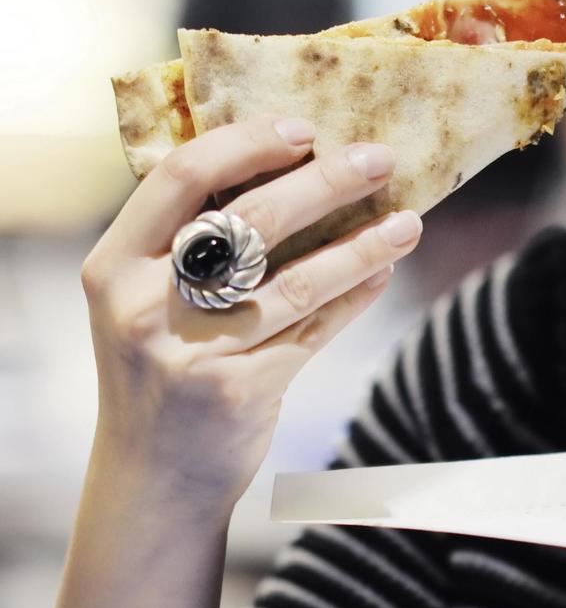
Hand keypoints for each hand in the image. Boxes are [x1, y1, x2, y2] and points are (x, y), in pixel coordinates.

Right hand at [82, 115, 423, 504]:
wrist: (151, 478)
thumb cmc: (159, 366)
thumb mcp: (141, 298)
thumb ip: (185, 240)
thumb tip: (284, 164)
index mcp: (114, 265)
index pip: (182, 177)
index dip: (248, 143)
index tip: (305, 128)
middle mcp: (146, 305)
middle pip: (250, 221)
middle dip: (325, 181)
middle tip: (379, 158)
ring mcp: (194, 351)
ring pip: (298, 280)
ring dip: (363, 245)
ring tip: (409, 221)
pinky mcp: (241, 390)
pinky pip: (313, 330)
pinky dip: (355, 295)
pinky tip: (384, 270)